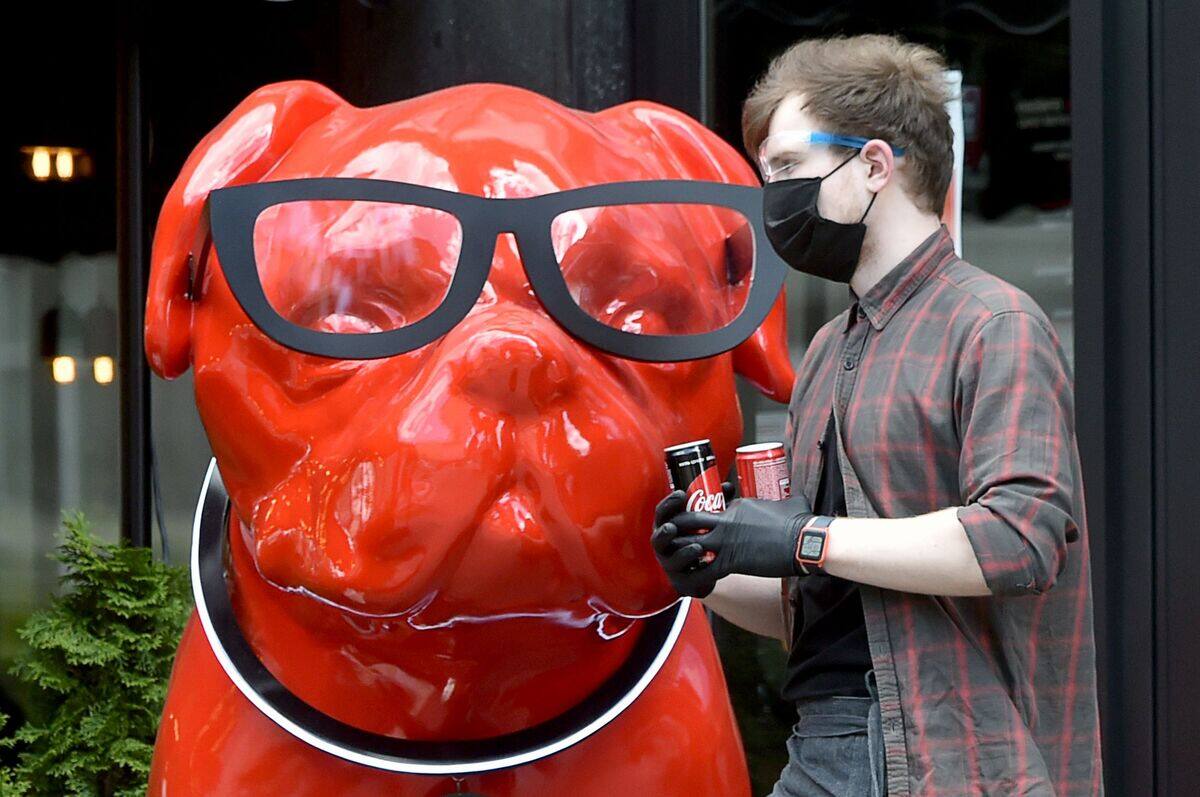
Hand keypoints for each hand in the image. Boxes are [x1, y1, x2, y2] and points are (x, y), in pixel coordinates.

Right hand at [650, 481, 736, 597]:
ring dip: (682, 553)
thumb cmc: (701, 540)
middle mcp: (665, 545)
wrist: (707, 571)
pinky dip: (694, 572)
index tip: (681, 494)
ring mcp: (671, 563)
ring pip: (670, 558)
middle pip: (659, 536)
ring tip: (696, 547)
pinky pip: (684, 577)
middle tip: (672, 526)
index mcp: (668, 526)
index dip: (669, 503)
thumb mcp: (703, 521)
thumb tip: (727, 486)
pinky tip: (704, 566)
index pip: (663, 513)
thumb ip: (714, 504)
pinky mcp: (681, 580)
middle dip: (665, 531)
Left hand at [670, 489, 817, 581]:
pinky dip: (695, 577)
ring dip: (681, 552)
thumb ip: (784, 499)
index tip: (697, 525)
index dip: (698, 517)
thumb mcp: (788, 501)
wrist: (804, 541)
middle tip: (675, 537)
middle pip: (689, 520)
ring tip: (677, 560)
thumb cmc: (799, 521)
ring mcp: (726, 541)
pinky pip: (704, 571)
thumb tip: (794, 499)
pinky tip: (691, 582)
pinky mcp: (731, 561)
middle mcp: (725, 521)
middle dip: (677, 528)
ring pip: (689, 544)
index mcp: (736, 506)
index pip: (708, 508)